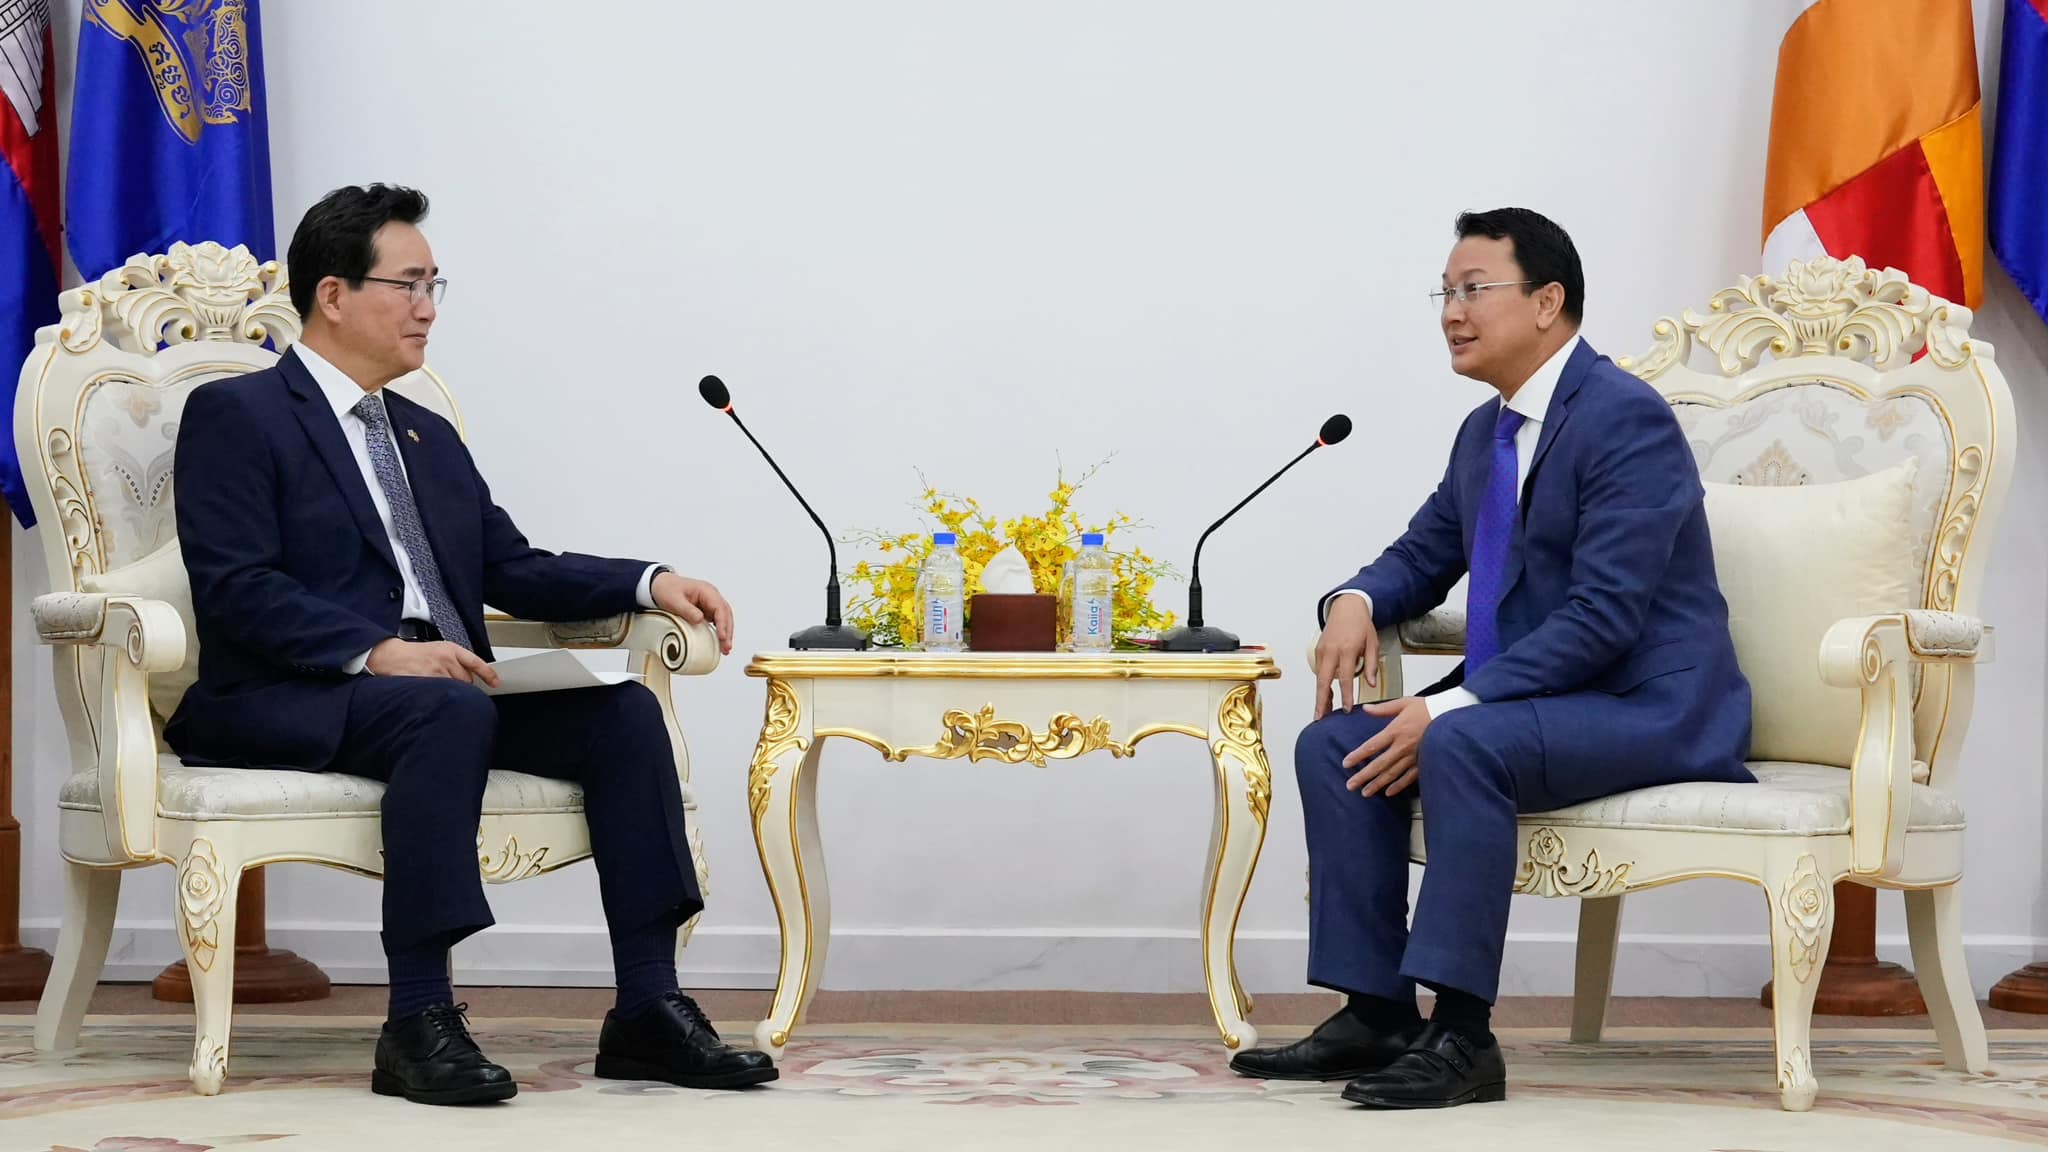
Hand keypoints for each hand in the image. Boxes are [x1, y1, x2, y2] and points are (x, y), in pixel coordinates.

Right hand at [366, 638, 498, 687]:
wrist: (390, 656)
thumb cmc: (413, 654)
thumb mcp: (437, 649)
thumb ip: (454, 660)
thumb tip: (469, 675)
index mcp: (450, 649)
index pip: (476, 662)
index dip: (488, 674)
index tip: (496, 682)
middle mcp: (445, 659)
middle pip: (467, 680)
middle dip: (462, 685)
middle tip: (450, 685)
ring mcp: (436, 672)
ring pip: (455, 689)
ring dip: (450, 692)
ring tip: (437, 688)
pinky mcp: (426, 683)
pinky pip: (441, 694)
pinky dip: (440, 697)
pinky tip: (433, 694)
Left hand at [652, 571, 733, 654]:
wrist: (661, 586)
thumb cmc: (667, 590)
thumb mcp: (674, 601)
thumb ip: (687, 610)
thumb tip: (700, 620)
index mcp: (706, 591)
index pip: (720, 608)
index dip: (722, 623)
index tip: (721, 636)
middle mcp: (711, 596)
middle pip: (726, 614)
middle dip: (727, 631)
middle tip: (726, 647)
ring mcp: (709, 603)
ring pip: (724, 618)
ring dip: (726, 633)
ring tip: (725, 648)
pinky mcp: (706, 610)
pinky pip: (717, 621)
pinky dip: (719, 631)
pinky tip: (719, 641)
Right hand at [1313, 594, 1378, 718]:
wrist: (1346, 606)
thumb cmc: (1361, 624)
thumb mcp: (1372, 643)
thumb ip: (1371, 664)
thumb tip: (1370, 684)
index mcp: (1348, 649)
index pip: (1346, 678)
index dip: (1346, 695)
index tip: (1348, 709)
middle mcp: (1332, 651)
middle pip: (1323, 681)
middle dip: (1321, 701)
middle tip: (1319, 717)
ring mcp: (1322, 650)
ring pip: (1319, 678)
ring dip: (1320, 695)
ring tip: (1323, 711)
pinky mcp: (1318, 650)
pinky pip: (1319, 671)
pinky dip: (1321, 684)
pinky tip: (1326, 695)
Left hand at [1342, 696, 1429, 797]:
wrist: (1450, 715)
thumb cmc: (1427, 708)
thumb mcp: (1404, 703)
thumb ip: (1383, 709)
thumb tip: (1366, 708)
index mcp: (1396, 730)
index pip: (1372, 746)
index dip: (1358, 755)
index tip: (1346, 763)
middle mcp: (1403, 746)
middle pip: (1379, 764)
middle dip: (1363, 776)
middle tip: (1350, 785)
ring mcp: (1413, 756)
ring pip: (1392, 774)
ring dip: (1377, 784)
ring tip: (1365, 792)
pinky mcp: (1423, 762)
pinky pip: (1409, 777)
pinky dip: (1399, 786)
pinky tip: (1389, 792)